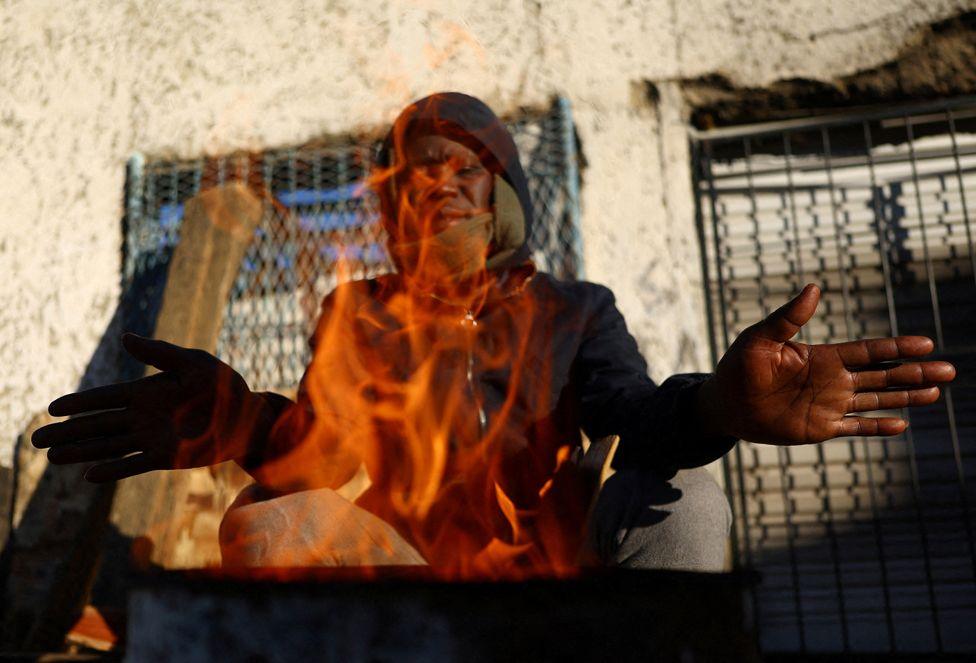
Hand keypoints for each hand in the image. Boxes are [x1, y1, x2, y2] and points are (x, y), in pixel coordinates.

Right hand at [32, 333, 274, 481]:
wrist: (249, 416)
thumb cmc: (224, 386)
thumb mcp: (194, 363)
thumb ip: (159, 353)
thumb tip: (124, 337)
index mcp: (146, 392)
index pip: (104, 398)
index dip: (78, 403)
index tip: (52, 408)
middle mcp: (143, 416)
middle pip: (97, 425)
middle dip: (67, 431)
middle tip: (35, 439)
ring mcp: (152, 438)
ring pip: (108, 446)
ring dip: (81, 451)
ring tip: (51, 458)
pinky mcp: (166, 457)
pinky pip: (134, 464)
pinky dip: (113, 470)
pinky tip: (89, 476)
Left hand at [699, 284, 956, 444]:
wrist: (723, 402)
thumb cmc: (737, 367)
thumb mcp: (759, 338)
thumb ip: (787, 318)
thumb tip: (813, 288)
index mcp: (822, 357)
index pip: (868, 352)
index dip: (896, 348)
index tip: (925, 344)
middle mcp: (832, 380)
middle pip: (882, 376)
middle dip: (914, 372)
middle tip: (949, 370)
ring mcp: (829, 405)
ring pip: (876, 400)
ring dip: (906, 397)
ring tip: (937, 392)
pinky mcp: (819, 428)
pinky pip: (854, 428)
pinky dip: (876, 427)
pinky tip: (901, 425)